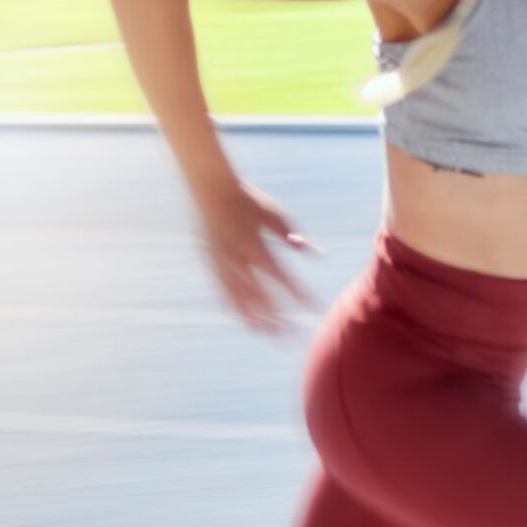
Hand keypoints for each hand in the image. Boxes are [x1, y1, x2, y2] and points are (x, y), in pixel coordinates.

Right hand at [197, 179, 313, 333]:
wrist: (210, 189)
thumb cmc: (248, 200)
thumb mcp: (275, 214)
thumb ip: (294, 236)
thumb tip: (317, 255)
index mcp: (255, 246)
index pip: (282, 278)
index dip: (299, 295)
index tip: (314, 309)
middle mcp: (237, 260)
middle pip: (261, 296)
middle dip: (278, 318)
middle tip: (292, 337)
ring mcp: (222, 264)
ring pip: (241, 299)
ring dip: (256, 318)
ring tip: (270, 336)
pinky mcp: (211, 264)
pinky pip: (223, 291)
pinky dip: (235, 307)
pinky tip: (245, 321)